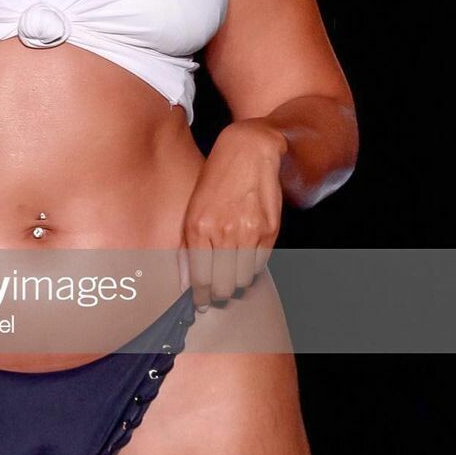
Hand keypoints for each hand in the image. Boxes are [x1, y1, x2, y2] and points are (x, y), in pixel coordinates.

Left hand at [180, 119, 286, 310]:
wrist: (248, 151)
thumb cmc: (216, 181)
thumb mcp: (192, 209)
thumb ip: (188, 246)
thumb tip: (186, 281)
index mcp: (198, 226)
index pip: (199, 277)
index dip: (200, 296)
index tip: (200, 303)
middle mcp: (223, 231)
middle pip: (222, 284)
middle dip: (218, 295)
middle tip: (216, 297)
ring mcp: (248, 231)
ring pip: (242, 278)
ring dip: (236, 285)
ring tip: (230, 282)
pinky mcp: (269, 229)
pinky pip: (260, 264)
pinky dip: (252, 269)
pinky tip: (245, 265)